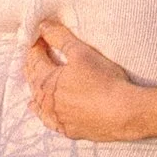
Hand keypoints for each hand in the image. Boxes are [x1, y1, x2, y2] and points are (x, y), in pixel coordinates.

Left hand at [25, 19, 151, 141]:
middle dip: (33, 66)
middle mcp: (48, 102)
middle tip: (34, 55)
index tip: (39, 37)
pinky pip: (50, 121)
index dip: (36, 47)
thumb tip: (42, 26)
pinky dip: (43, 114)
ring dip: (36, 90)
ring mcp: (58, 118)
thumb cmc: (104, 80)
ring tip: (32, 83)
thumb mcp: (81, 52)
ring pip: (40, 103)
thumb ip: (60, 37)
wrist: (123, 113)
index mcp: (47, 81)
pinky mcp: (70, 131)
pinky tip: (42, 113)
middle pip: (35, 81)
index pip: (35, 60)